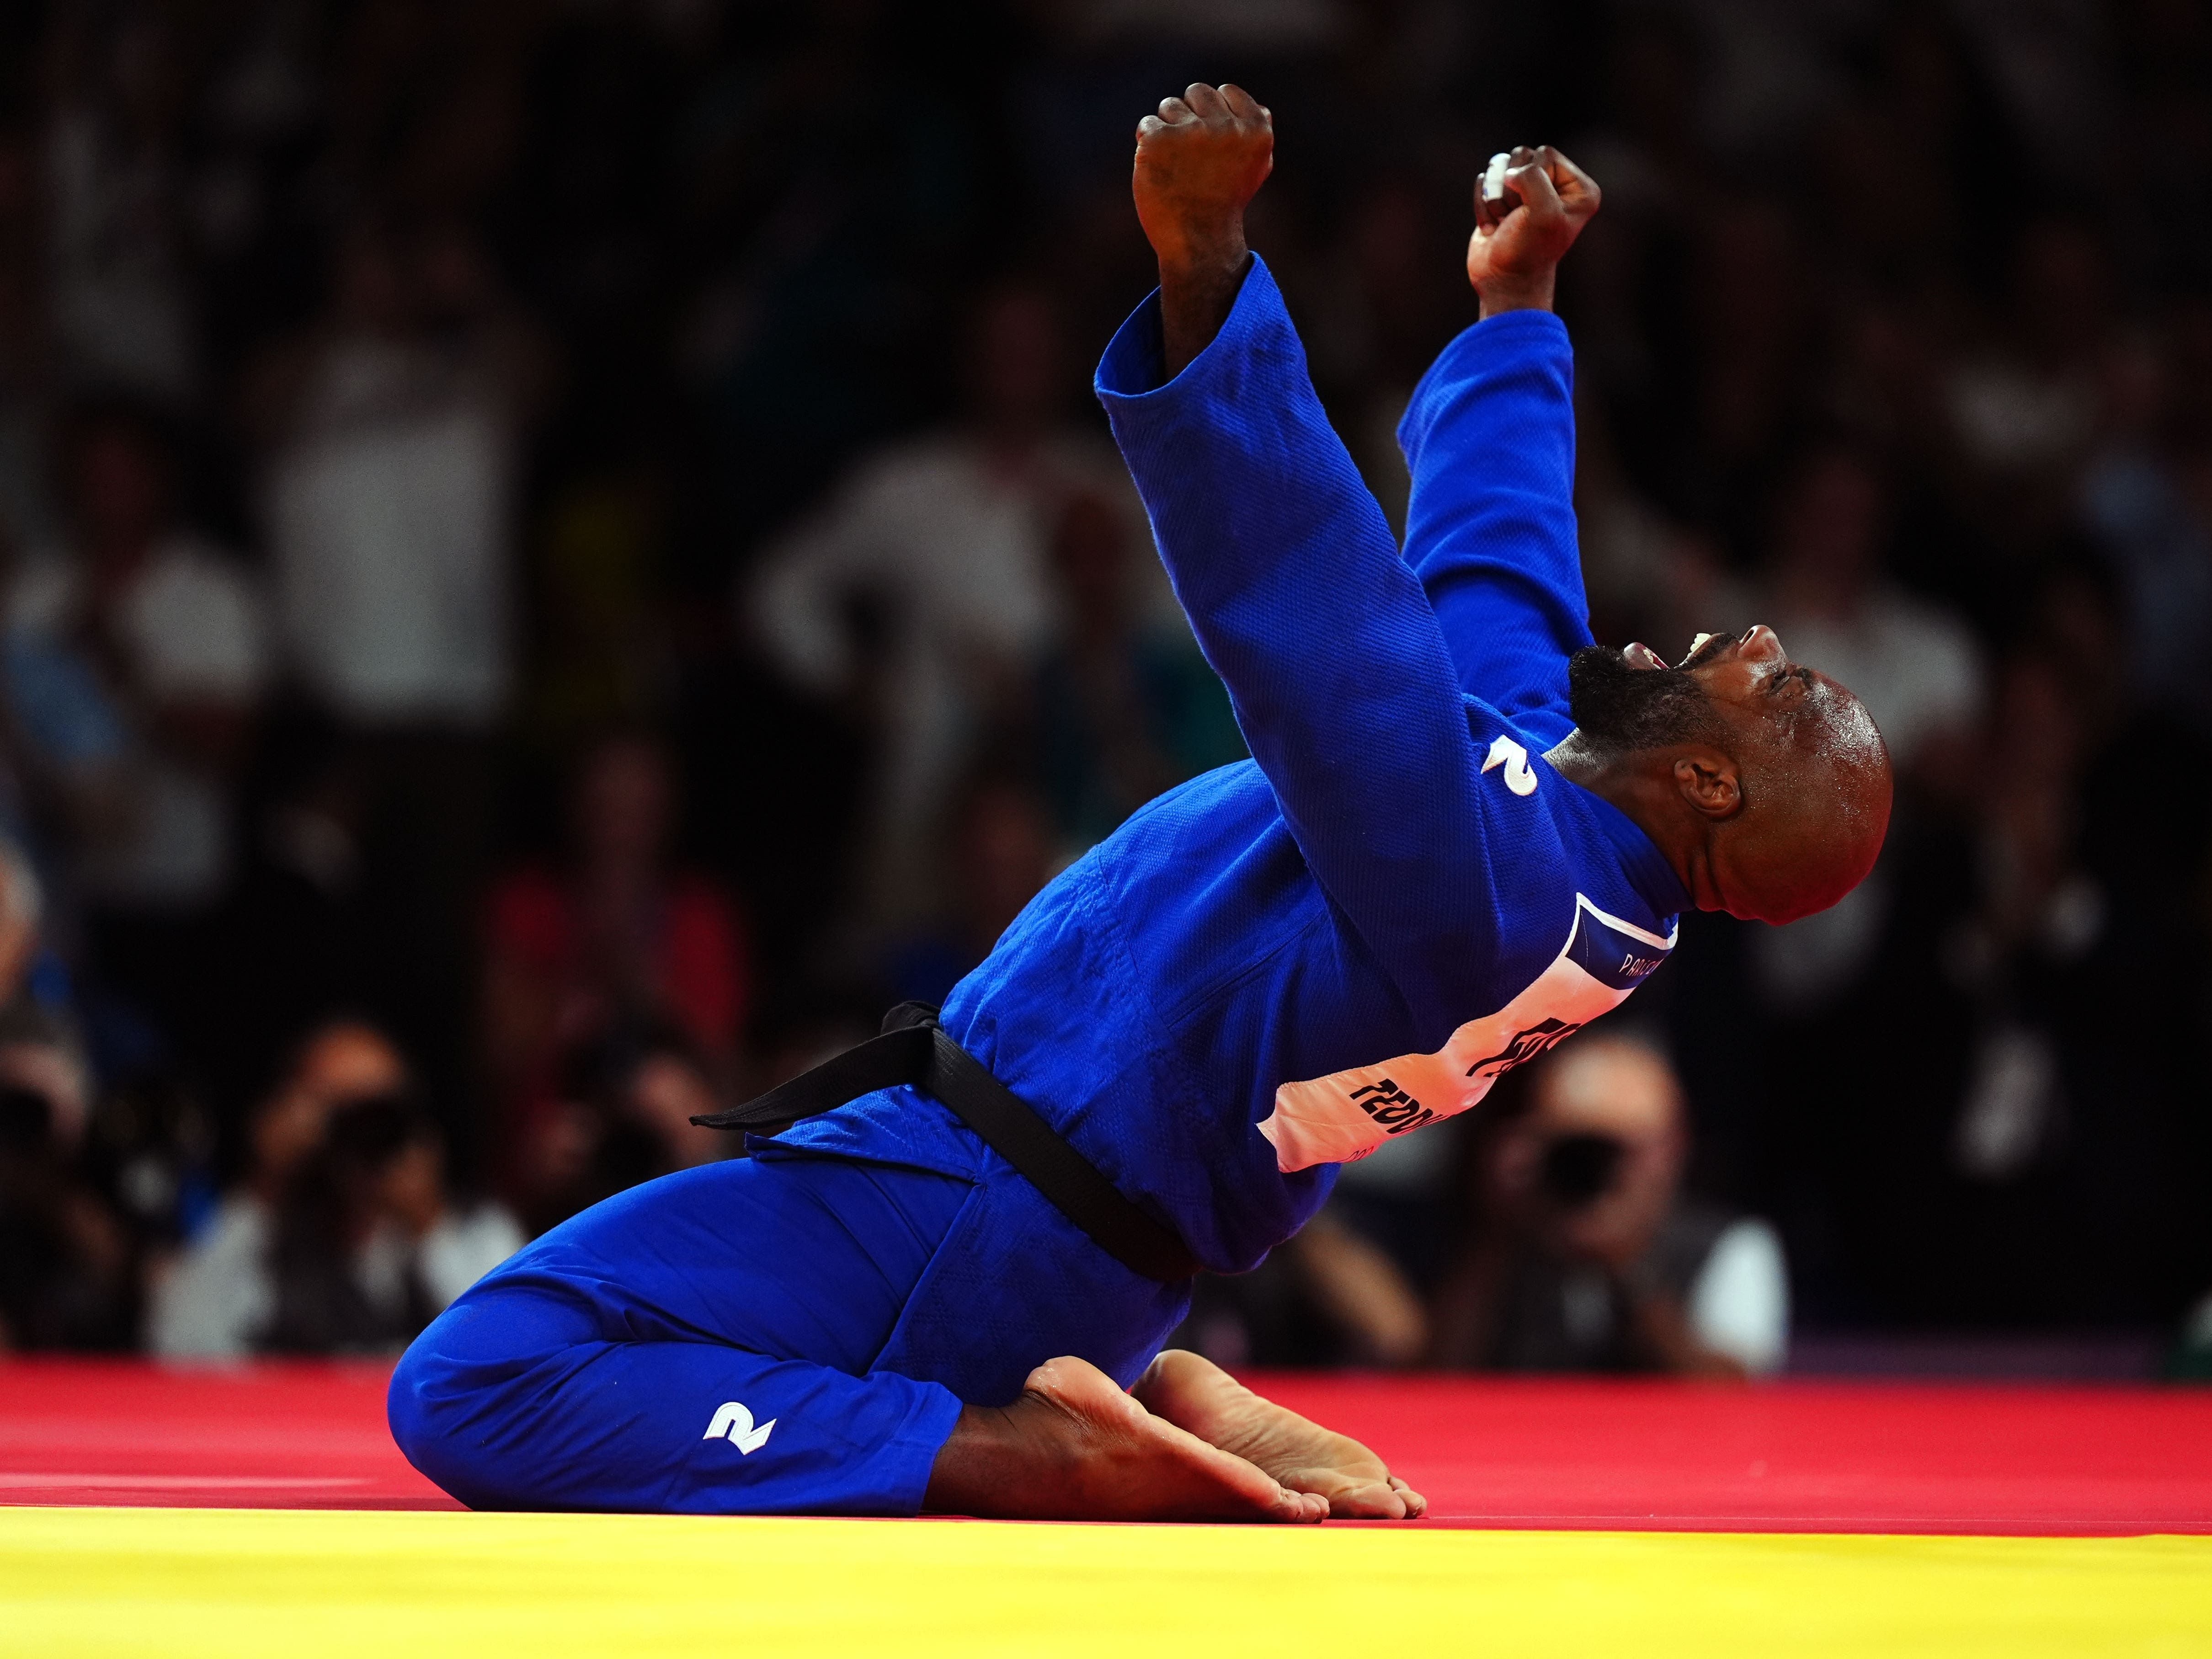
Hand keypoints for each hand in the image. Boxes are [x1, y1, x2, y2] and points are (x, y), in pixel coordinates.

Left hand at [1133, 83, 1272, 374]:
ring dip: (1168, 129)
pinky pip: (1147, 124)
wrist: (1196, 241)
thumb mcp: (1256, 170)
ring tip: (1176, 164)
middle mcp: (1226, 126)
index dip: (1214, 113)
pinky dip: (1147, 145)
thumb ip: (1259, 134)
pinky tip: (1159, 169)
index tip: (1211, 143)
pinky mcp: (1159, 139)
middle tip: (1190, 152)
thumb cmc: (1224, 205)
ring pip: (1170, 105)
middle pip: (1198, 91)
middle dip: (1190, 114)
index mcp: (1255, 128)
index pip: (1226, 92)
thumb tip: (1261, 109)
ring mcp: (1192, 131)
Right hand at [1465, 145, 1600, 317]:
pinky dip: (1483, 204)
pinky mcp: (1504, 199)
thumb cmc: (1528, 251)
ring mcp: (1528, 192)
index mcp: (1578, 189)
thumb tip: (1508, 171)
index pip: (1544, 154)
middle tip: (1517, 218)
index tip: (1531, 210)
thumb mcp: (1543, 212)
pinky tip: (1494, 226)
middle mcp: (1556, 187)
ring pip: (1501, 167)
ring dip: (1496, 197)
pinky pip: (1485, 181)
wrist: (1502, 281)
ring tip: (1505, 222)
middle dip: (1511, 188)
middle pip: (1522, 155)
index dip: (1530, 178)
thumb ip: (1532, 178)